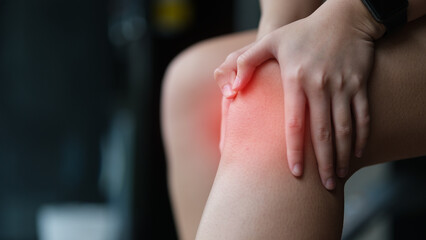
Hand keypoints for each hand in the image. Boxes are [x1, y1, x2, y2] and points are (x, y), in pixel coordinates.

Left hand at [216, 0, 384, 189]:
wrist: (344, 17)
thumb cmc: (302, 32)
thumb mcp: (270, 40)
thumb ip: (244, 62)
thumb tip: (230, 88)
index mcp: (297, 79)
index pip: (295, 122)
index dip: (295, 149)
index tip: (295, 172)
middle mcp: (321, 85)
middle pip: (323, 132)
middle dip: (324, 162)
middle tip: (325, 187)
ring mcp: (343, 85)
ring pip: (346, 128)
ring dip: (344, 155)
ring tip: (339, 176)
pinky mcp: (359, 84)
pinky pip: (363, 114)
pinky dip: (363, 136)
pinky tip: (359, 153)